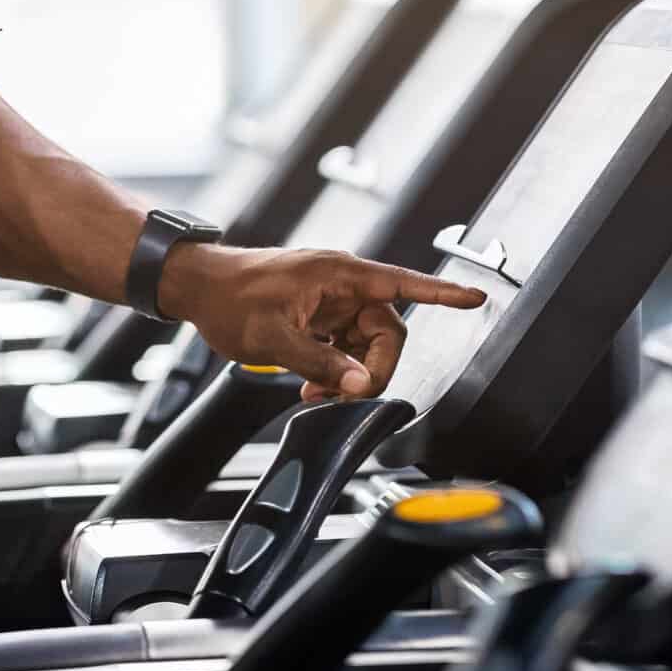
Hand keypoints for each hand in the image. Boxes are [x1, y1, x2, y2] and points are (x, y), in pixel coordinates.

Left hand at [157, 243, 486, 402]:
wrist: (196, 287)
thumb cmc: (230, 297)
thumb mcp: (274, 337)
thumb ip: (321, 363)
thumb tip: (361, 384)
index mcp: (340, 274)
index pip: (403, 283)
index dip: (442, 293)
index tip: (475, 298)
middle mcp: (343, 284)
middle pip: (386, 331)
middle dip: (373, 367)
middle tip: (345, 396)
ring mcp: (331, 301)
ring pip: (365, 344)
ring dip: (351, 374)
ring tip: (317, 394)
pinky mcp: (319, 315)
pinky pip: (344, 346)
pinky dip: (335, 370)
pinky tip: (311, 388)